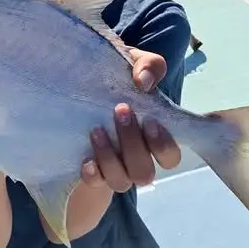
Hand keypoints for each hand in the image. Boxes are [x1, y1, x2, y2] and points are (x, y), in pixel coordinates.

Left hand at [80, 47, 180, 191]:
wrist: (77, 88)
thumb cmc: (117, 78)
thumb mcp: (134, 64)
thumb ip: (149, 66)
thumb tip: (144, 81)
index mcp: (154, 138)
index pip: (170, 157)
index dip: (164, 145)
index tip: (150, 120)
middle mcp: (137, 158)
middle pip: (145, 172)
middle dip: (133, 144)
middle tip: (120, 111)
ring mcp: (114, 168)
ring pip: (122, 182)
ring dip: (110, 158)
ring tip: (97, 130)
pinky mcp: (91, 171)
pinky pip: (95, 183)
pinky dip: (92, 173)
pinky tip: (86, 158)